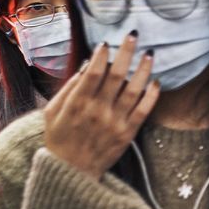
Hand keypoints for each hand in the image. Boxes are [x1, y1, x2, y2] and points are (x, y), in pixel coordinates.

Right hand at [44, 34, 159, 179]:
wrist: (69, 173)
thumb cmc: (58, 139)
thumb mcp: (52, 112)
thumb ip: (68, 88)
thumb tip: (88, 65)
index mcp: (77, 103)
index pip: (94, 73)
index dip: (102, 55)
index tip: (107, 42)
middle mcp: (97, 111)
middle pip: (116, 75)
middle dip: (126, 52)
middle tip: (134, 35)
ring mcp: (114, 122)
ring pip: (133, 90)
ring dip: (143, 70)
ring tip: (149, 54)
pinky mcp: (127, 134)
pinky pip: (143, 111)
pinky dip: (151, 95)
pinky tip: (156, 81)